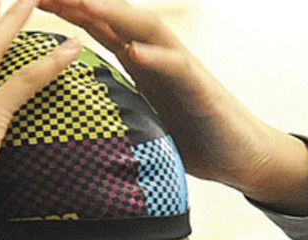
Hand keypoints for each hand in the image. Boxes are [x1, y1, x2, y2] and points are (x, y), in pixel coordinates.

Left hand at [38, 0, 307, 214]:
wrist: (239, 155)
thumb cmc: (190, 136)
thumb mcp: (142, 116)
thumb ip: (116, 102)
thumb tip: (77, 110)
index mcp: (141, 61)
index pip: (99, 26)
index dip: (68, 9)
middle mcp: (159, 55)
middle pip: (117, 17)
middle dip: (84, 0)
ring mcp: (181, 67)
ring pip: (147, 29)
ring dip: (116, 14)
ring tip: (86, 2)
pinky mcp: (201, 89)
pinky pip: (178, 68)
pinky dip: (158, 58)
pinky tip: (137, 52)